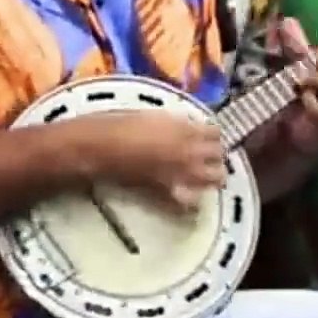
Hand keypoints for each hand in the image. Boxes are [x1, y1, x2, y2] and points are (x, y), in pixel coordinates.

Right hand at [77, 111, 225, 211]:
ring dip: (211, 175)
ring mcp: (182, 175)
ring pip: (216, 179)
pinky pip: (192, 202)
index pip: (216, 132)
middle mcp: (191, 152)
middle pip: (220, 156)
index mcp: (185, 128)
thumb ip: (174, 123)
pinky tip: (188, 196)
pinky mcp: (169, 194)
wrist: (98, 148)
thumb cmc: (118, 123)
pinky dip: (194, 200)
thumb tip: (187, 126)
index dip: (211, 134)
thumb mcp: (151, 114)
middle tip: (205, 155)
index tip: (205, 135)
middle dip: (215, 155)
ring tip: (201, 174)